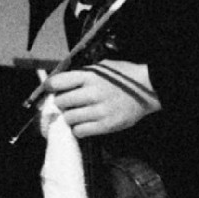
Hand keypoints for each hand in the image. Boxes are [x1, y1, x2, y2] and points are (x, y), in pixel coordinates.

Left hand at [45, 59, 160, 138]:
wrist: (148, 89)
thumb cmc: (124, 76)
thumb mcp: (102, 66)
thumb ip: (83, 73)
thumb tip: (62, 81)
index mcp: (90, 75)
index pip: (58, 82)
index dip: (50, 86)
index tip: (50, 89)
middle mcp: (93, 93)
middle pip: (61, 102)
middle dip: (61, 102)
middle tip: (66, 102)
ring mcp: (100, 111)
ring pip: (69, 118)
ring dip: (70, 116)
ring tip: (76, 113)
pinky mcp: (107, 125)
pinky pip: (81, 131)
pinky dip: (78, 128)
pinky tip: (83, 123)